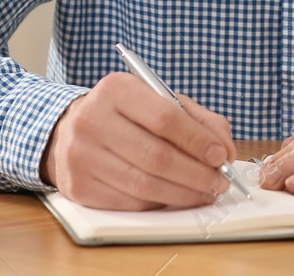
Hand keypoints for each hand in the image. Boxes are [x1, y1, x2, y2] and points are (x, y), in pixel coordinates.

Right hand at [40, 72, 236, 209]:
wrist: (68, 131)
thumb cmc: (125, 116)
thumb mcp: (158, 102)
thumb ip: (197, 120)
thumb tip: (225, 150)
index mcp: (115, 89)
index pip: (165, 118)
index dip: (198, 141)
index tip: (221, 155)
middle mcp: (92, 120)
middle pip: (156, 156)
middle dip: (196, 174)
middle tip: (220, 181)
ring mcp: (80, 155)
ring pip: (144, 185)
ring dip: (183, 194)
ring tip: (205, 192)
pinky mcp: (77, 186)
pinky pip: (130, 203)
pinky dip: (160, 203)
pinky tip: (176, 197)